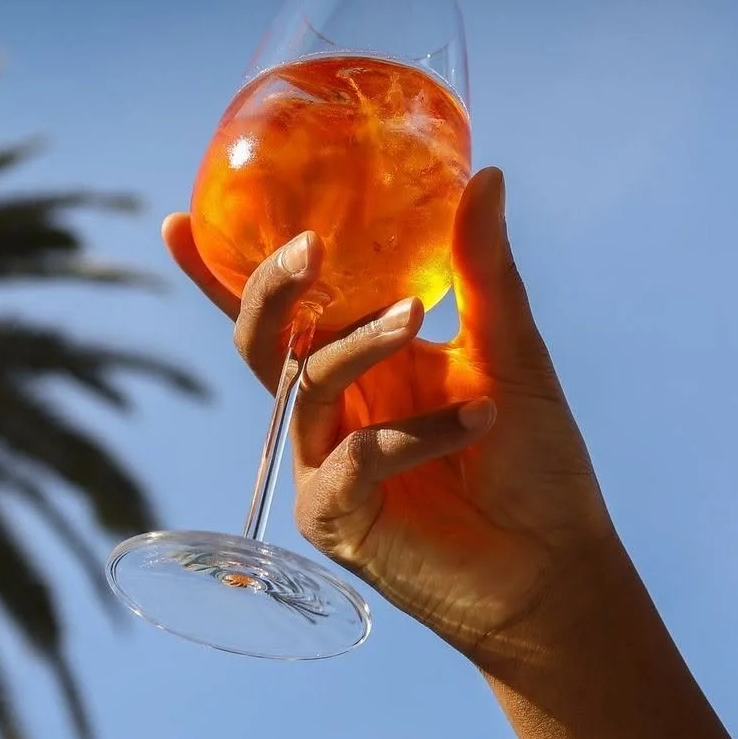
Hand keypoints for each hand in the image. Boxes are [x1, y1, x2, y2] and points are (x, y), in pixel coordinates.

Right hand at [163, 168, 621, 667]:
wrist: (557, 564)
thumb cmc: (532, 457)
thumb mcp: (511, 349)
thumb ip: (482, 269)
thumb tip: (484, 174)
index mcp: (358, 361)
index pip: (284, 310)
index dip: (222, 271)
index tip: (180, 220)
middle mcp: (331, 409)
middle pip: (262, 341)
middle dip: (270, 289)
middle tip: (310, 248)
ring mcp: (325, 464)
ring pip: (304, 387)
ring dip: (357, 345)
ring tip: (416, 316)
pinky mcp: (335, 518)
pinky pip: (354, 458)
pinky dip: (414, 432)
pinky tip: (478, 418)